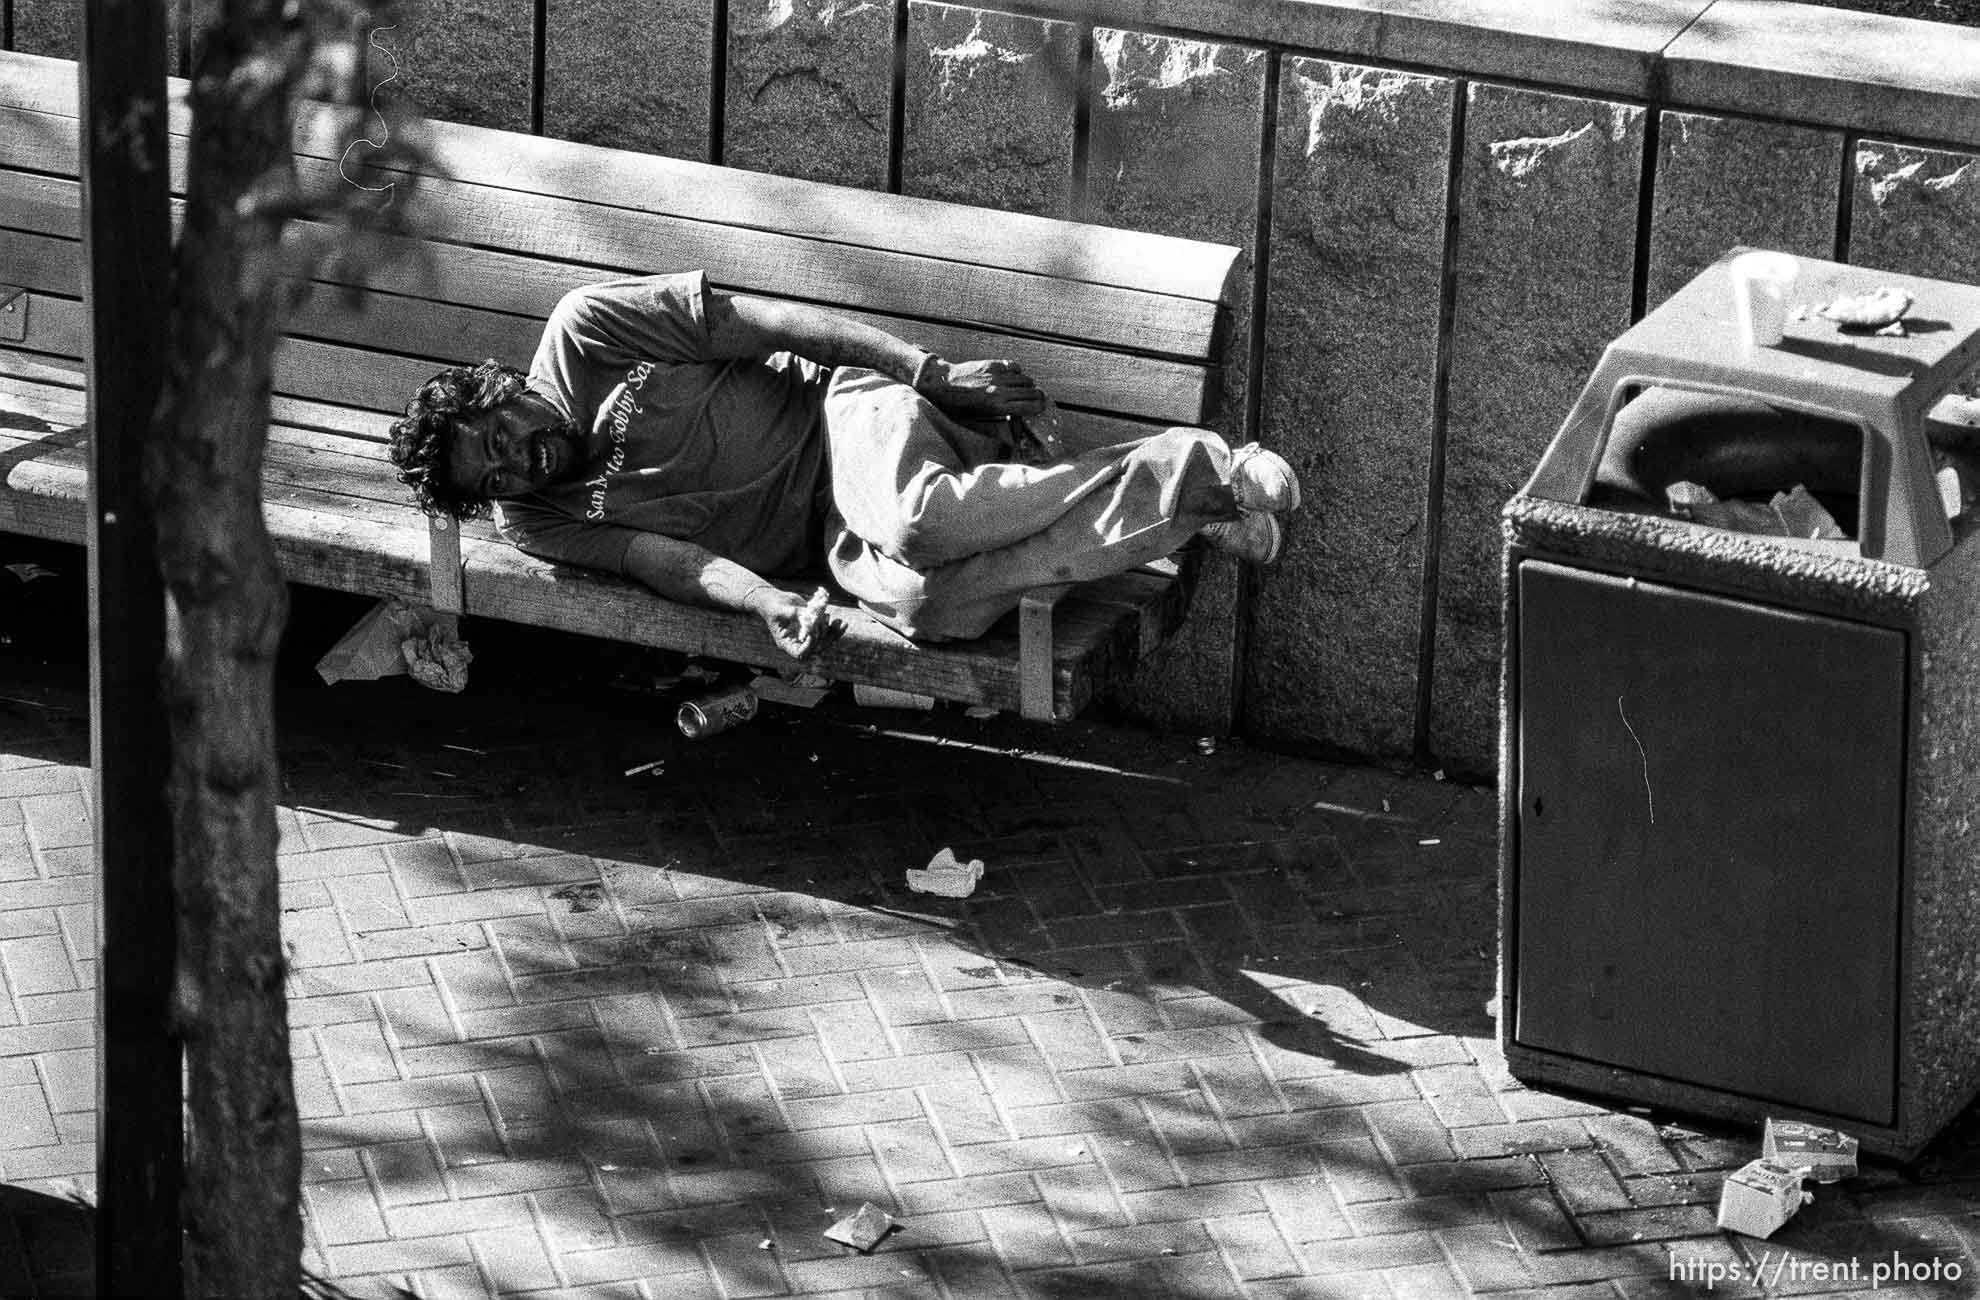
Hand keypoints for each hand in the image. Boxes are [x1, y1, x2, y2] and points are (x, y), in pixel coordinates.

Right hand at [753, 586, 841, 658]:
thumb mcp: (780, 609)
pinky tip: (839, 620)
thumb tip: (811, 616)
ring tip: (841, 622)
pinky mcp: (811, 626)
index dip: (809, 646)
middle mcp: (797, 641)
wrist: (773, 598)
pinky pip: (824, 631)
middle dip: (828, 638)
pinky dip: (833, 627)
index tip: (812, 632)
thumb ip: (794, 614)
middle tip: (838, 627)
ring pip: (823, 640)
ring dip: (833, 632)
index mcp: (786, 642)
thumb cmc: (772, 604)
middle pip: (816, 648)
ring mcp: (805, 635)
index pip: (800, 654)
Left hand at [917, 357, 1047, 418]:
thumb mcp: (978, 422)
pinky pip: (1014, 367)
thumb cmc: (958, 408)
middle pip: (1032, 391)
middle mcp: (1000, 390)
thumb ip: (999, 425)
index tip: (1041, 409)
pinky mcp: (992, 365)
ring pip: (1025, 379)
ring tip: (1023, 390)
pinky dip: (1017, 373)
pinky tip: (1011, 378)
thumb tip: (1015, 435)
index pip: (1031, 405)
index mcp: (998, 407)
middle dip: (1037, 397)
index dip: (1040, 407)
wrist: (941, 385)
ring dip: (1027, 385)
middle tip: (1037, 400)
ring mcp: (996, 376)